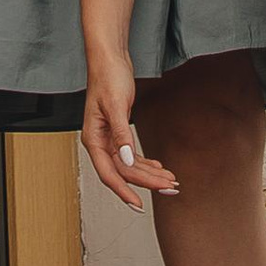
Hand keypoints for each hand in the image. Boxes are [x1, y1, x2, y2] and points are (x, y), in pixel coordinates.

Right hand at [80, 52, 180, 208]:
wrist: (110, 60)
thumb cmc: (108, 78)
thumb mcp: (116, 105)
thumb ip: (121, 134)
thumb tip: (126, 161)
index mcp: (93, 139)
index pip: (109, 174)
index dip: (124, 191)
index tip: (139, 205)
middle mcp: (99, 143)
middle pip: (123, 172)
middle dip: (148, 183)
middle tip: (171, 189)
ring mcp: (108, 139)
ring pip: (129, 166)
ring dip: (150, 174)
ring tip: (171, 181)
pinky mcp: (118, 133)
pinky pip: (131, 155)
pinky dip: (146, 163)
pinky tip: (159, 168)